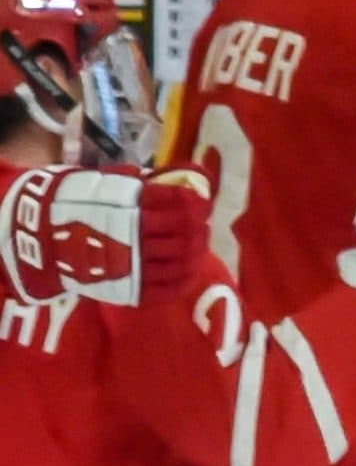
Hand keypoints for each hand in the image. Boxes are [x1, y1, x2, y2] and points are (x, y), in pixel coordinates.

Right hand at [0, 165, 210, 306]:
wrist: (42, 237)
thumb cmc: (79, 204)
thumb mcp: (110, 183)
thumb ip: (147, 183)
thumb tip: (188, 176)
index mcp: (131, 206)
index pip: (178, 203)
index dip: (196, 202)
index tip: (201, 201)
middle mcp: (136, 237)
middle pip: (186, 234)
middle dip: (199, 227)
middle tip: (202, 223)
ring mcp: (135, 266)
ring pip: (183, 262)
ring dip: (197, 252)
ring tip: (198, 243)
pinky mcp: (132, 290)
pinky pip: (169, 288)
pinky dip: (186, 278)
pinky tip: (189, 268)